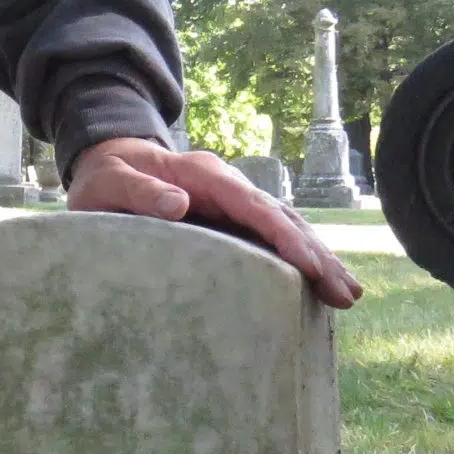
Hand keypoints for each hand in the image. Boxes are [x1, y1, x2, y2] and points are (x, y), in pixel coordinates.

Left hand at [67, 136, 364, 306]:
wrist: (109, 159)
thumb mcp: (110, 183)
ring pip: (286, 227)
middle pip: (282, 218)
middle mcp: (229, 184)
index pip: (254, 206)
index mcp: (205, 175)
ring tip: (348, 294)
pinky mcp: (232, 218)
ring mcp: (234, 200)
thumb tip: (181, 204)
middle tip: (346, 293)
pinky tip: (319, 282)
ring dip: (318, 258)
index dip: (284, 236)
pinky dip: (299, 257)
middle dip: (316, 254)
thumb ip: (140, 191)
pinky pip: (272, 236)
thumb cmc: (106, 177)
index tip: (310, 265)